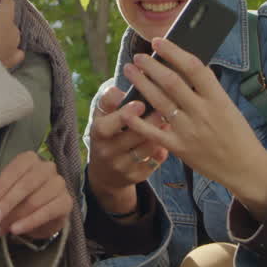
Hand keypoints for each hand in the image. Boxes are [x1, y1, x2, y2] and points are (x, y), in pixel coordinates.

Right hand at [0, 0, 23, 70]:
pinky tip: (7, 51)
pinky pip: (16, 53)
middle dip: (1, 19)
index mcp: (5, 14)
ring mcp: (15, 45)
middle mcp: (14, 28)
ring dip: (5, 34)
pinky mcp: (13, 59)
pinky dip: (12, 51)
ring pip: (13, 36)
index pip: (8, 1)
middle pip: (10, 20)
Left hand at [0, 151, 70, 240]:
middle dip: (6, 203)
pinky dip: (30, 222)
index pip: (15, 169)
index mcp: (30, 159)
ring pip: (35, 200)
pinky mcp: (66, 202)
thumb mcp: (3, 192)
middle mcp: (47, 168)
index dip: (0, 187)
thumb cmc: (18, 198)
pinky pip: (47, 212)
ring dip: (15, 216)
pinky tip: (16, 230)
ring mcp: (59, 184)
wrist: (41, 216)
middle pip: (26, 184)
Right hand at [85, 86, 169, 215]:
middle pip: (132, 137)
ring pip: (146, 150)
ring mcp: (121, 167)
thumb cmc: (107, 133)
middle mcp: (107, 152)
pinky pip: (153, 163)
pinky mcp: (135, 177)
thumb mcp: (101, 117)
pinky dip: (161, 151)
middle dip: (150, 122)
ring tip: (169, 122)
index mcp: (97, 134)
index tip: (140, 103)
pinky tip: (167, 140)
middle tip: (164, 109)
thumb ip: (108, 101)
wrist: (105, 171)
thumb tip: (117, 89)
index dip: (124, 115)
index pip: (107, 126)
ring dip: (159, 135)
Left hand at [118, 37, 266, 219]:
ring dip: (142, 84)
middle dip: (151, 66)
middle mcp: (203, 113)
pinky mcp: (180, 149)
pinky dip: (138, 120)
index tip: (159, 41)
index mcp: (218, 99)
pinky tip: (125, 109)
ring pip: (159, 102)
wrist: (244, 168)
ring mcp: (189, 131)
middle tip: (138, 56)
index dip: (174, 52)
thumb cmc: (237, 134)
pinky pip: (154, 132)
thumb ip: (207, 90)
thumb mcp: (228, 106)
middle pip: (171, 82)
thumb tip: (183, 66)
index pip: (193, 68)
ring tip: (130, 71)